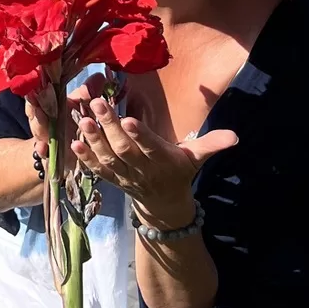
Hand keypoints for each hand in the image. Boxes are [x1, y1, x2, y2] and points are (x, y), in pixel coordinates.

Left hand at [69, 93, 237, 225]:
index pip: (152, 148)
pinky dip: (85, 159)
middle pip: (124, 150)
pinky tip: (73, 143)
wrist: (164, 204)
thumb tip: (236, 136)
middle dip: (110, 127)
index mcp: (164, 161)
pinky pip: (97, 171)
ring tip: (83, 119)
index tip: (129, 119)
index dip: (141, 136)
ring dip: (94, 140)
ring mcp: (125, 176)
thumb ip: (212, 144)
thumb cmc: (180, 171)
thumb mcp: (198, 158)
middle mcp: (143, 170)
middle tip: (98, 104)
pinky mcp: (112, 180)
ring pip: (108, 159)